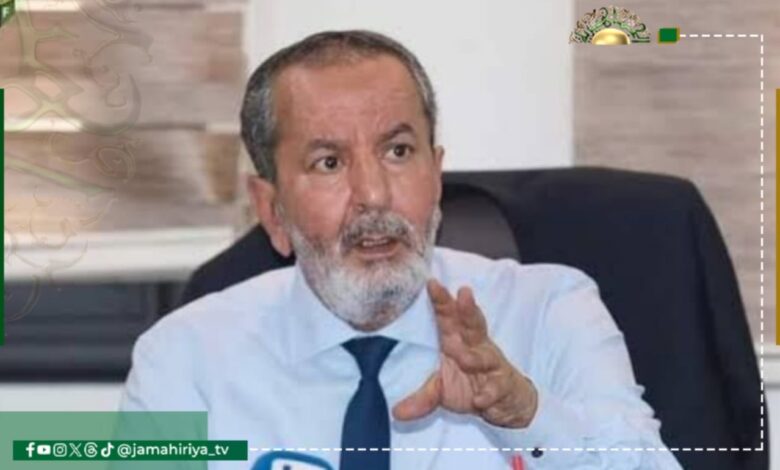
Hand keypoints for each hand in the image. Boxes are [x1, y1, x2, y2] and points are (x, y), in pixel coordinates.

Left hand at [392, 279, 537, 428]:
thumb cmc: (472, 384)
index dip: (441, 300)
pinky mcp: (503, 385)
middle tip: (463, 294)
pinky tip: (480, 399)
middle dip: (467, 310)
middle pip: (472, 324)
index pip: (449, 317)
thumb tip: (396, 414)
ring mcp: (492, 365)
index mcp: (458, 340)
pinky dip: (488, 393)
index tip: (431, 283)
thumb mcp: (442, 392)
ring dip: (474, 356)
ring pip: (485, 355)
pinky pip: (496, 387)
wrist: (508, 402)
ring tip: (464, 357)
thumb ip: (422, 399)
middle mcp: (476, 347)